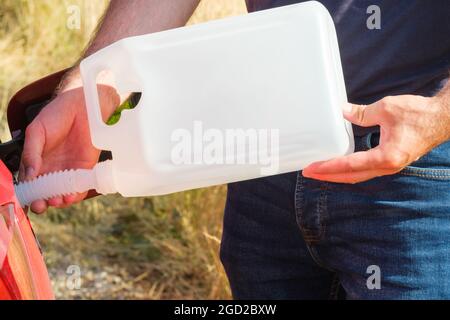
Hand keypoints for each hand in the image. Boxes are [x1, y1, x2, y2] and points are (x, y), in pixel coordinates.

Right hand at [19, 85, 118, 212]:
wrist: (83, 106)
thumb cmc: (56, 115)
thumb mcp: (36, 131)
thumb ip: (31, 153)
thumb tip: (28, 175)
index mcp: (36, 161)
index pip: (30, 183)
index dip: (28, 194)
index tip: (27, 201)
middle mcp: (51, 169)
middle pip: (45, 192)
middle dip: (43, 201)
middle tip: (42, 205)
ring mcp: (68, 170)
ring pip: (62, 192)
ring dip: (59, 200)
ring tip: (57, 200)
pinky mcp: (85, 169)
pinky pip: (79, 187)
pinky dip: (75, 195)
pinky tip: (71, 197)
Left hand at [302, 94, 449, 183]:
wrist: (442, 119)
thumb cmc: (419, 114)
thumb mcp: (386, 109)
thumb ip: (362, 113)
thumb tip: (343, 112)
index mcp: (386, 156)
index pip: (349, 165)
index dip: (328, 167)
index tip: (312, 168)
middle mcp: (387, 166)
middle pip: (350, 176)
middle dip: (328, 175)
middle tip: (308, 172)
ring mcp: (389, 166)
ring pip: (357, 176)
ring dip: (337, 174)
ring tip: (319, 171)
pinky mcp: (390, 162)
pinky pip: (365, 171)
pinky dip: (349, 170)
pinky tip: (339, 165)